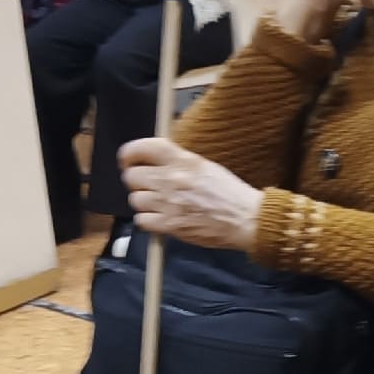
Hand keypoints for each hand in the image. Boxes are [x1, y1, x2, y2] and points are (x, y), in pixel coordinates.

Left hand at [120, 137, 261, 250]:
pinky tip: (162, 218)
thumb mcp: (205, 166)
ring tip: (160, 204)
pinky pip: (141, 220)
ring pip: (135, 199)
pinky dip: (148, 221)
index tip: (129, 160)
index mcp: (182, 160)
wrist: (245, 219)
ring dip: (144, 202)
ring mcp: (168, 203)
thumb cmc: (229, 193)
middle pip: (131, 176)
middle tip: (148, 186)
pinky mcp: (169, 225)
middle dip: (137, 182)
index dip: (128, 154)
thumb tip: (156, 160)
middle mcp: (172, 179)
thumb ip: (179, 161)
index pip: (141, 148)